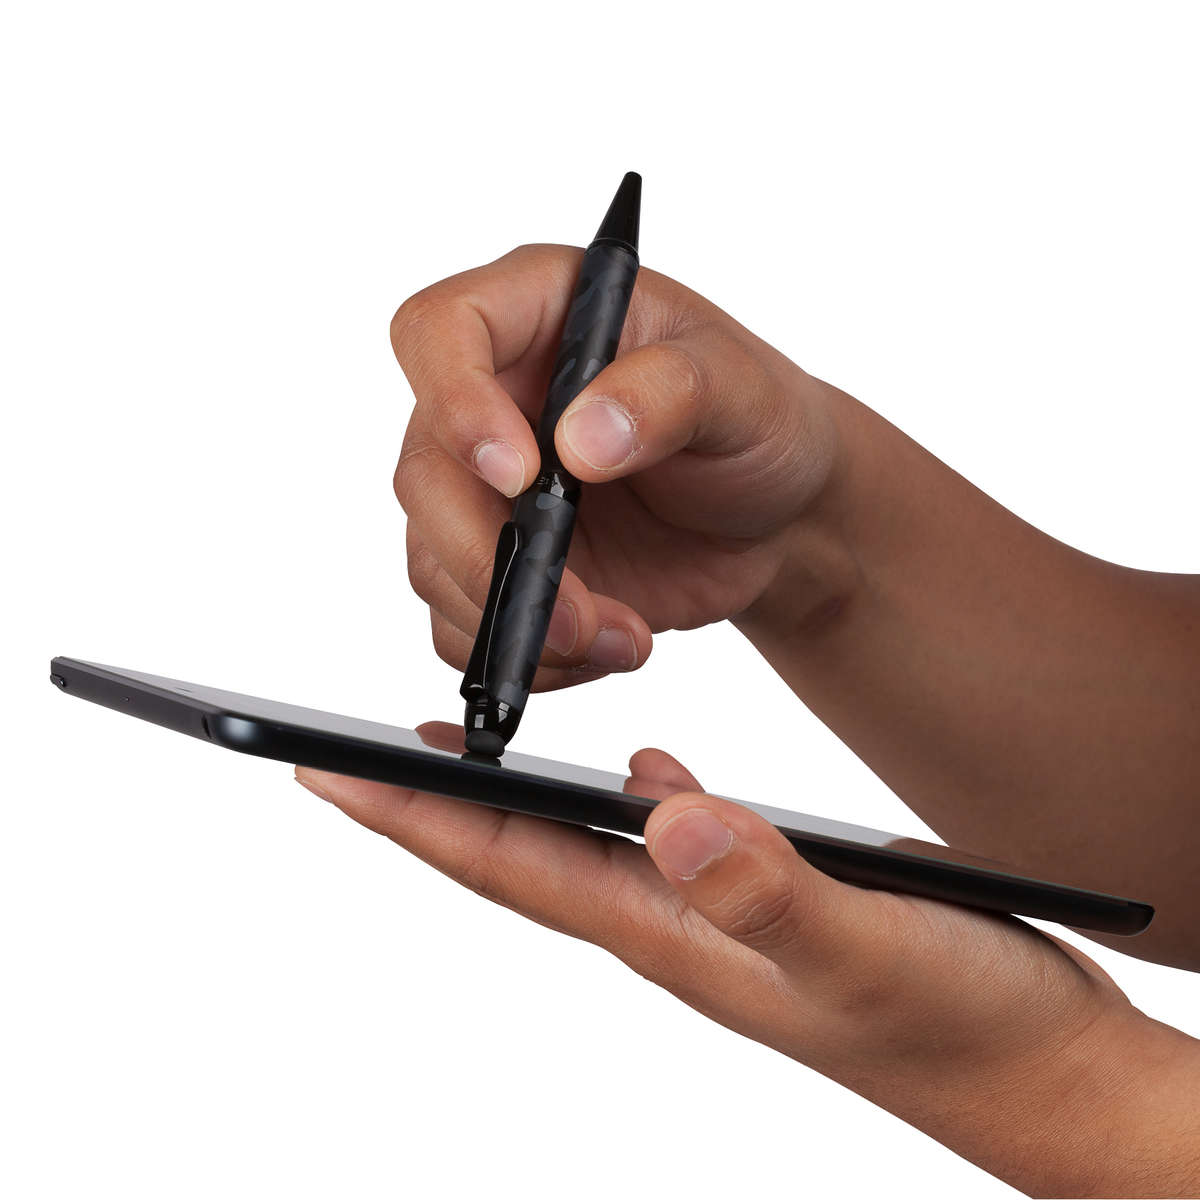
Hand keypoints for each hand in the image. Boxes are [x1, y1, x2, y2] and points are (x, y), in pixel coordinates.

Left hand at [297, 742, 1199, 1196]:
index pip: (512, 863)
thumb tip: (663, 815)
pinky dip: (634, 796)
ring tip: (466, 747)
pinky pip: (671, 838)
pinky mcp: (765, 896)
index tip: (324, 770)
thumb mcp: (868, 951)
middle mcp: (676, 925)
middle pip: (521, 853)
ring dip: (518, 797)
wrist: (1041, 1069)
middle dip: (430, 803)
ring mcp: (718, 913)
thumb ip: (769, 892)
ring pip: (586, 843)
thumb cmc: (961, 1026)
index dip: (414, 816)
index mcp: (672, 935)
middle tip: (351, 751)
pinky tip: (639, 769)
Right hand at [392, 245, 847, 689]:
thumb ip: (671, 394)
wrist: (776, 513)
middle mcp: (494, 402)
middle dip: (488, 556)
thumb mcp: (742, 388)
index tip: (522, 474)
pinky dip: (528, 655)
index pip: (439, 330)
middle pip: (423, 474)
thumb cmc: (757, 421)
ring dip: (518, 619)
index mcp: (539, 316)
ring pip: (434, 562)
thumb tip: (582, 438)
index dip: (455, 402)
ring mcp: (490, 492)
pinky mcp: (504, 566)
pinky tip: (604, 644)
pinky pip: (467, 625)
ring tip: (619, 634)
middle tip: (574, 608)